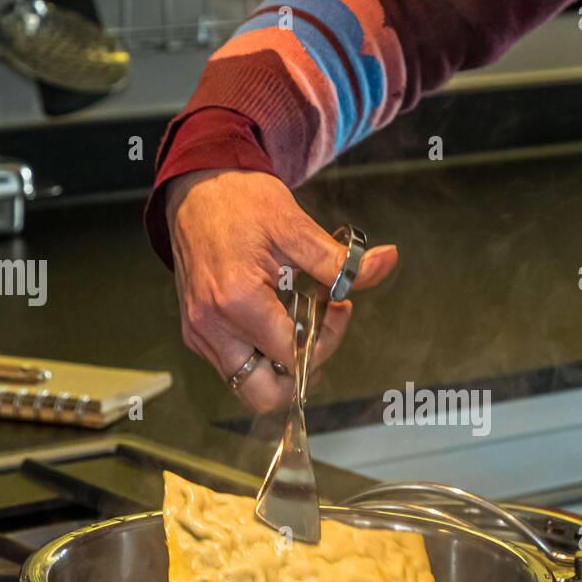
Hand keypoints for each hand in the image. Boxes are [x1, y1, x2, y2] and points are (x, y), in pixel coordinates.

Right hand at [165, 168, 398, 412]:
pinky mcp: (196, 331)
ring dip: (278, 366)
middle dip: (299, 374)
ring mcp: (200, 332)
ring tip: (296, 325)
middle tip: (317, 337)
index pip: (292, 356)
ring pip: (246, 385)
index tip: (337, 305)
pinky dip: (260, 354)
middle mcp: (212, 326)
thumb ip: (340, 260)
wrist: (196, 187)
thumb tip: (385, 262)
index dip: (325, 339)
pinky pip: (232, 365)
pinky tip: (275, 318)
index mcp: (237, 301)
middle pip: (263, 394)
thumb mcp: (296, 227)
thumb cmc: (239, 201)